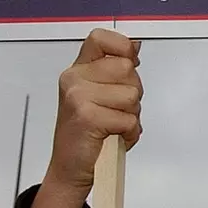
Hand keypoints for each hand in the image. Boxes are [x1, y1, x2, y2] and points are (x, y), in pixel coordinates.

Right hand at [30, 29, 142, 207]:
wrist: (70, 168)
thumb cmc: (90, 131)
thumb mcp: (100, 94)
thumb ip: (115, 70)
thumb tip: (136, 46)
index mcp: (78, 70)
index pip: (100, 38)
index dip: (122, 47)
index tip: (129, 63)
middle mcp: (74, 78)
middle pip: (128, 69)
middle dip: (133, 92)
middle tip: (116, 110)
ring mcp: (78, 97)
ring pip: (132, 94)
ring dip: (132, 114)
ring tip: (113, 125)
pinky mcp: (86, 116)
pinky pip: (129, 118)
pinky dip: (130, 132)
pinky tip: (114, 137)